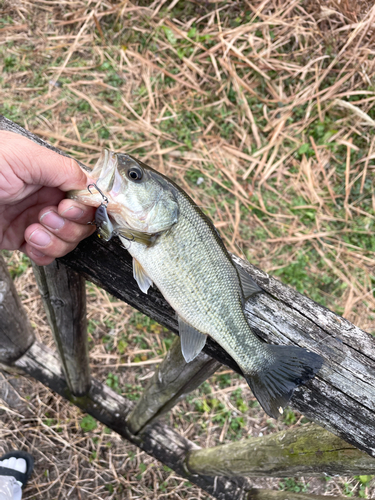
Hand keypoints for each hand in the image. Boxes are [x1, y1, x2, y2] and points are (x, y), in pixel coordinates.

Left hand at [0, 131, 96, 264]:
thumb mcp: (24, 156)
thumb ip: (63, 168)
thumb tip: (90, 185)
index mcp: (49, 174)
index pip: (84, 194)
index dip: (84, 206)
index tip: (69, 208)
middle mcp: (44, 197)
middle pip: (80, 221)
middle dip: (69, 225)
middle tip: (47, 217)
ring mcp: (33, 219)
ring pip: (67, 240)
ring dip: (55, 240)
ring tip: (33, 230)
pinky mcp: (19, 239)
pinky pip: (47, 253)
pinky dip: (44, 253)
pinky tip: (30, 243)